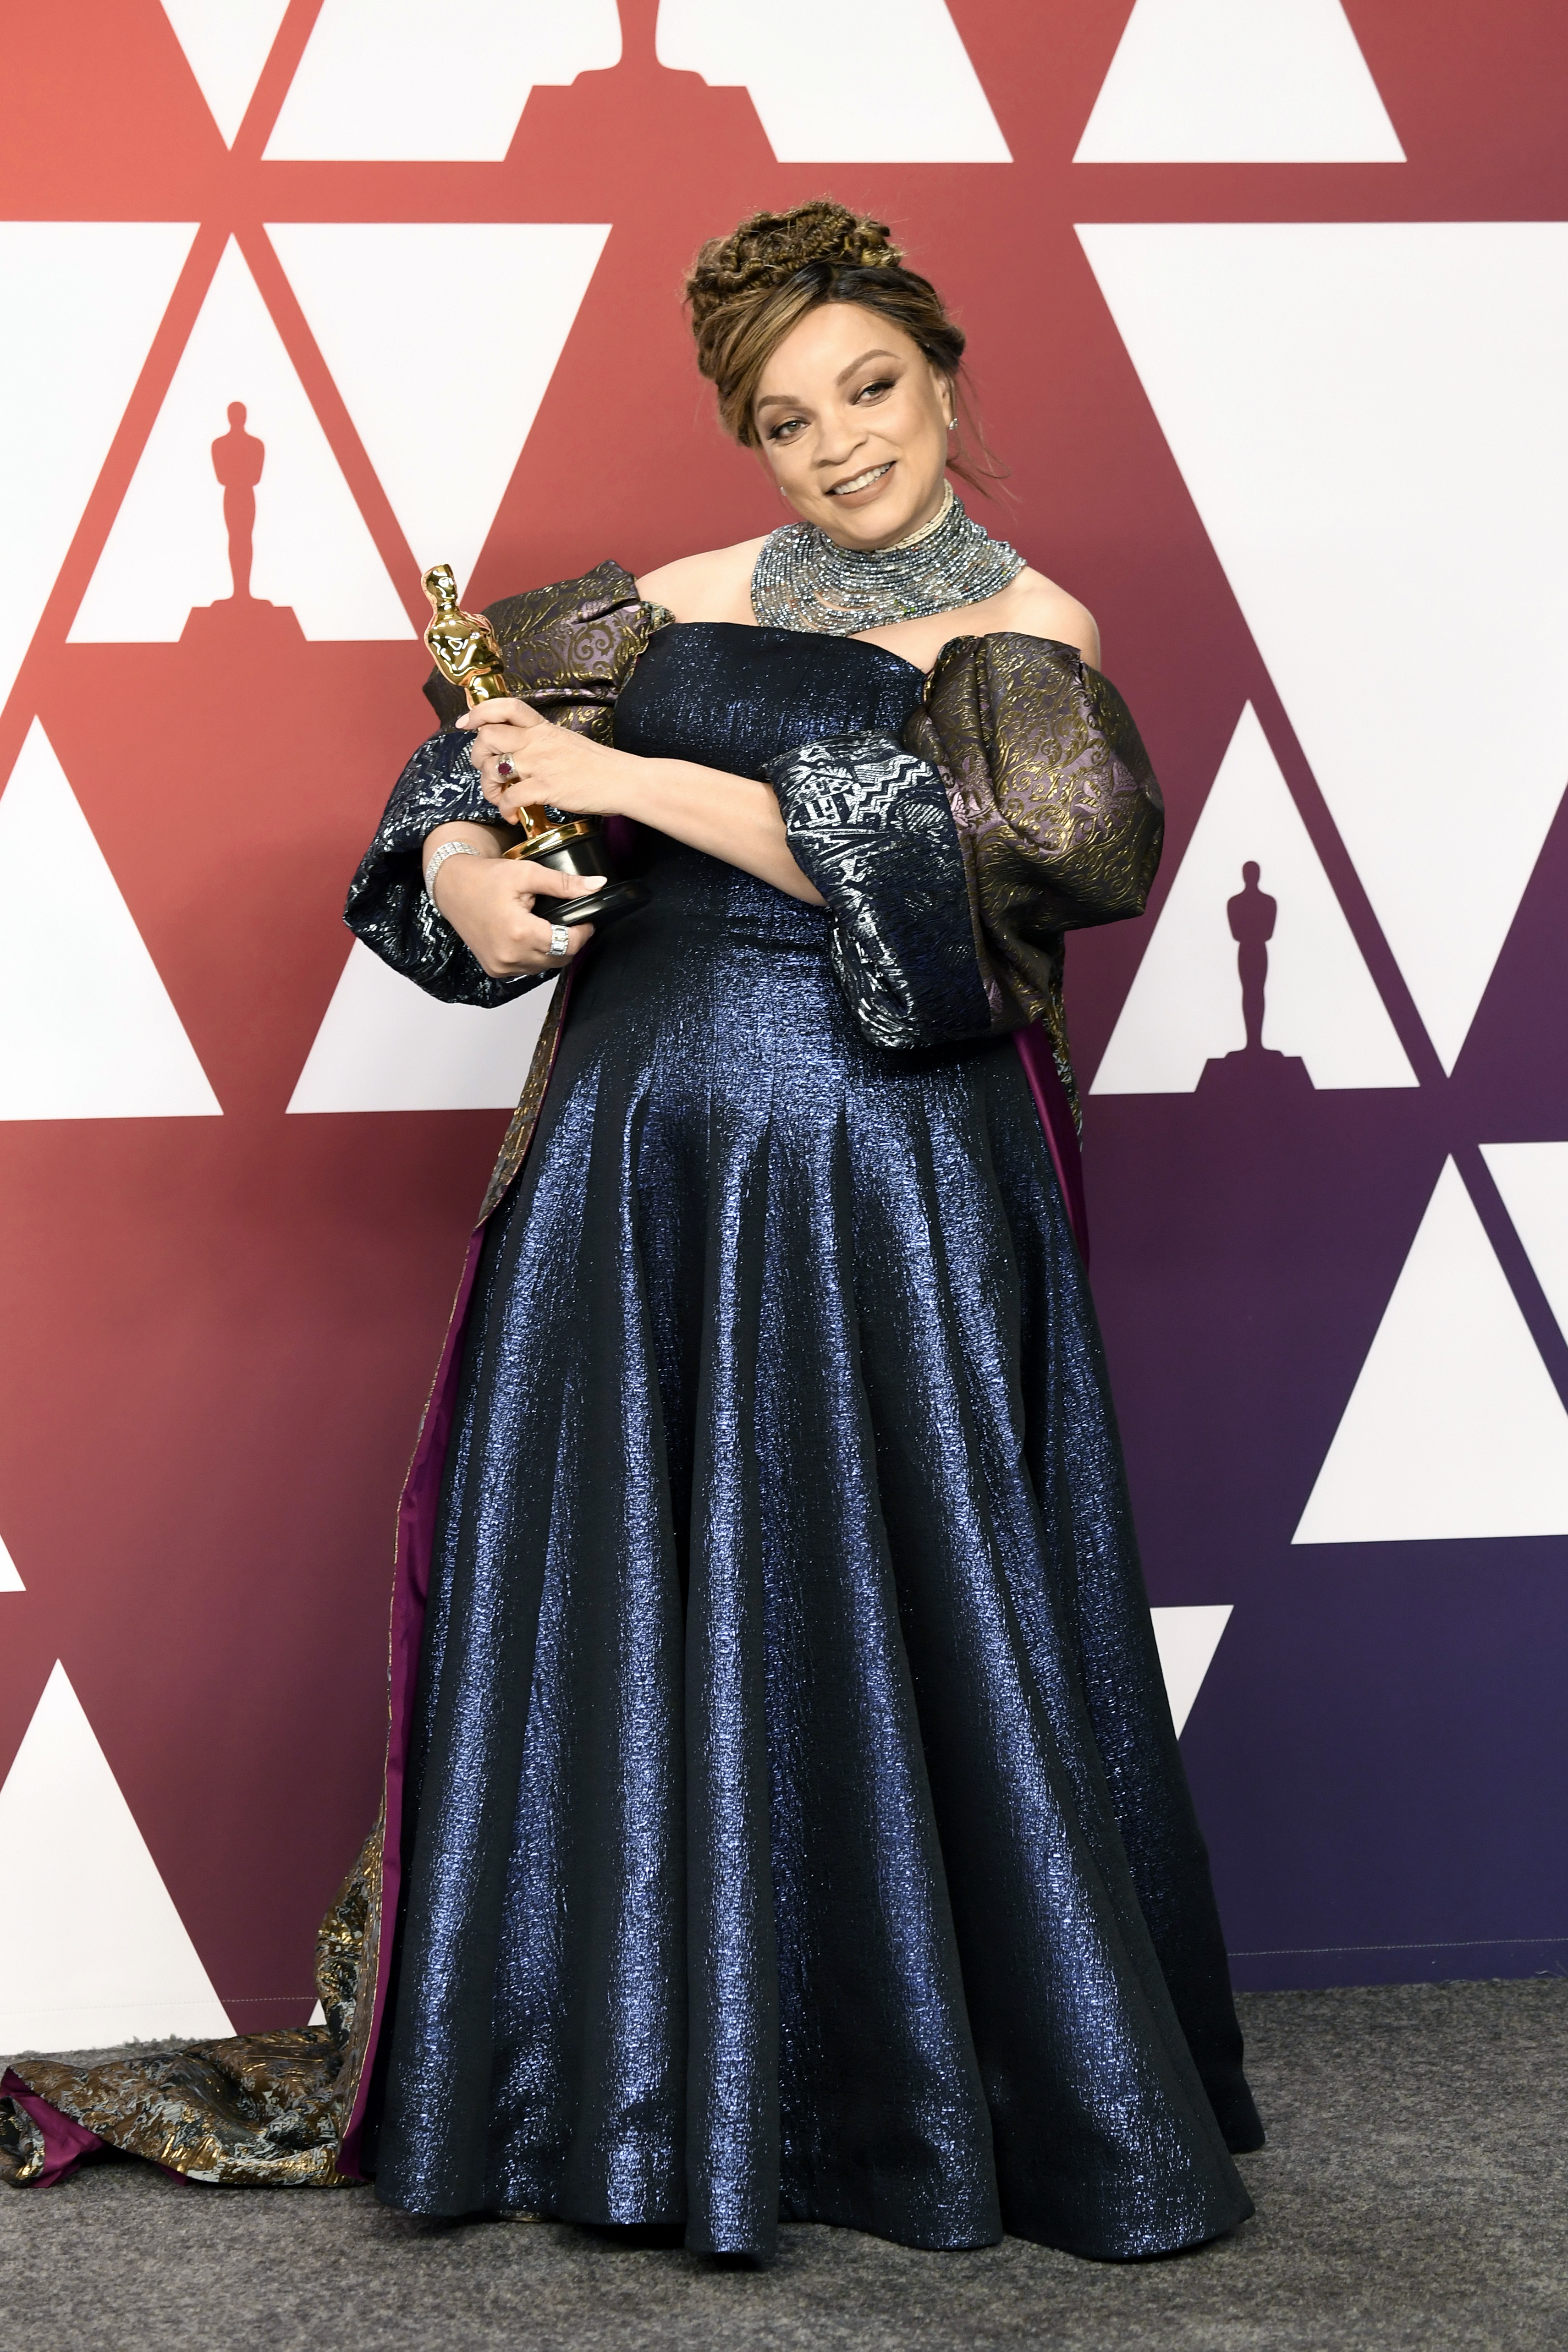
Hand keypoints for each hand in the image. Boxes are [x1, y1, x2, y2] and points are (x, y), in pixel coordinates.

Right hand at [430, 849, 602, 977]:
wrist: (453, 888)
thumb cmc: (486, 879)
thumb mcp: (527, 874)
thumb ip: (564, 883)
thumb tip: (597, 885)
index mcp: (520, 933)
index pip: (569, 944)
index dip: (583, 932)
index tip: (585, 919)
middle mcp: (510, 956)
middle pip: (560, 959)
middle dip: (570, 941)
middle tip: (569, 921)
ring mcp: (501, 967)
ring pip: (545, 966)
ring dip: (553, 950)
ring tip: (547, 926)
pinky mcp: (496, 970)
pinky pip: (528, 969)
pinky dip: (535, 956)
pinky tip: (531, 937)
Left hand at [456, 698, 641, 822]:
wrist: (622, 780)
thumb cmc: (597, 766)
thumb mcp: (565, 742)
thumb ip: (540, 742)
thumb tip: (517, 750)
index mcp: (542, 727)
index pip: (505, 707)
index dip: (479, 712)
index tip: (466, 724)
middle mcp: (537, 741)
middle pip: (487, 737)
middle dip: (478, 756)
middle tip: (488, 771)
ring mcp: (540, 764)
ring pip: (493, 767)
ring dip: (489, 787)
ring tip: (500, 798)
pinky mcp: (546, 788)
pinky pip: (510, 798)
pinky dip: (505, 810)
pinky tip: (513, 816)